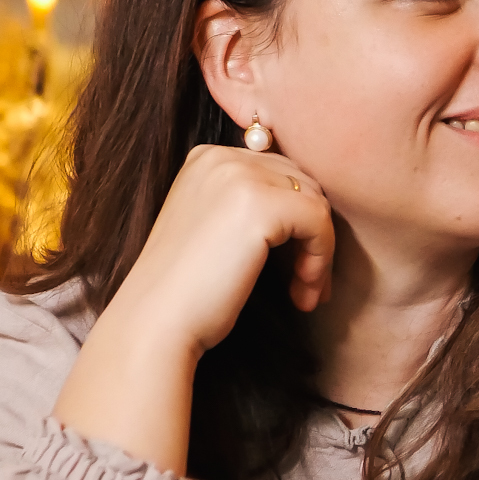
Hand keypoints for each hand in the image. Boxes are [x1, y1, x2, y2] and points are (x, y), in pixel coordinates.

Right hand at [116, 143, 333, 353]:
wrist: (157, 322)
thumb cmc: (186, 292)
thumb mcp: (216, 231)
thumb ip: (248, 207)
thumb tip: (313, 210)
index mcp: (206, 159)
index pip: (278, 173)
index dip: (297, 220)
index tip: (297, 266)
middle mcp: (221, 157)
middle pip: (300, 183)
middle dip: (312, 234)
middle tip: (309, 284)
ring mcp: (239, 177)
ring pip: (314, 203)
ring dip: (320, 252)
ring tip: (306, 293)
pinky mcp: (260, 206)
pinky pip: (319, 222)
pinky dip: (321, 260)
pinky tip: (303, 294)